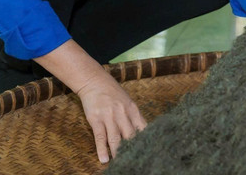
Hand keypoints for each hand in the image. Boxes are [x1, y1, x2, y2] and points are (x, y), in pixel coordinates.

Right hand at [34, 40, 146, 162]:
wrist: (95, 81)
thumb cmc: (112, 93)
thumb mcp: (127, 102)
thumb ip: (134, 117)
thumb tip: (143, 132)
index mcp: (133, 109)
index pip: (143, 128)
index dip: (147, 140)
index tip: (151, 151)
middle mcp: (123, 113)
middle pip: (130, 136)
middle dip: (133, 150)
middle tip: (137, 161)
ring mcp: (109, 116)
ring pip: (115, 139)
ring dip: (118, 153)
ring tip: (121, 164)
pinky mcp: (96, 119)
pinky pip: (100, 137)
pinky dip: (102, 149)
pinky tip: (104, 159)